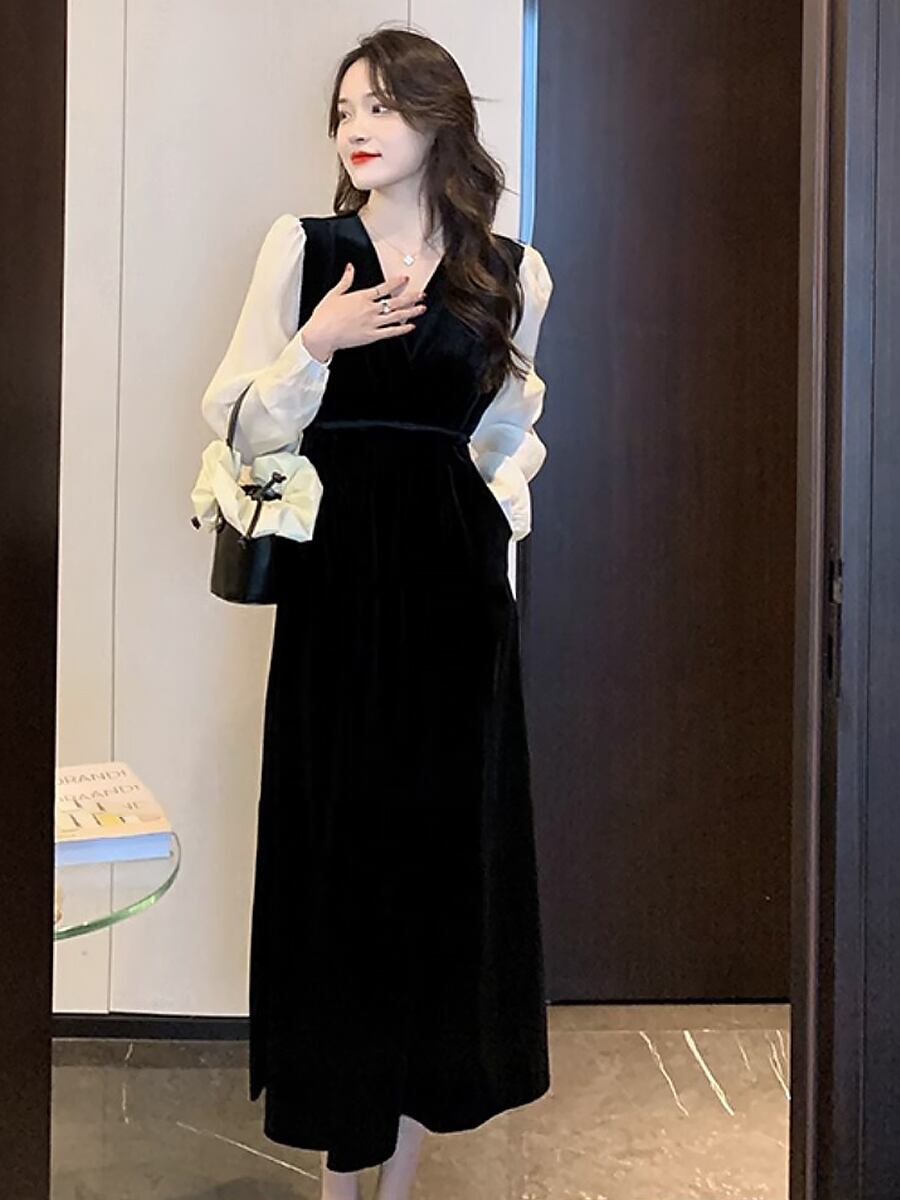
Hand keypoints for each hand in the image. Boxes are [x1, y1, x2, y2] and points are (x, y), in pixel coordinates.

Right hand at [299, 263, 426, 361]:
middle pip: (396, 301)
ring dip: (411, 311)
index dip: (396, 282)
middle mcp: (370, 309)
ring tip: (422, 308)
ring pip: (397, 316)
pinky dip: (402, 329)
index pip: (384, 287)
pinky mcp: (372, 336)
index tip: (405, 278)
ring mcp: (373, 323)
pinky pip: (391, 332)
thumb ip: (345, 280)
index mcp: (362, 297)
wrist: (322, 334)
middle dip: (411, 297)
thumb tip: (350, 267)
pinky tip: (411, 326)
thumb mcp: (334, 294)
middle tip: (422, 294)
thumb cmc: (325, 315)